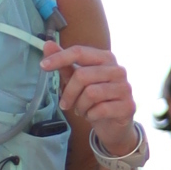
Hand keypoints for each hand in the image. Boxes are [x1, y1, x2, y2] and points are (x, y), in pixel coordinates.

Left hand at [45, 42, 142, 164]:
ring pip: (91, 94)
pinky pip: (100, 109)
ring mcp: (125, 88)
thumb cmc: (94, 99)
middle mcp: (118, 70)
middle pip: (82, 75)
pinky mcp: (128, 106)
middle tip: (65, 104)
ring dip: (80, 106)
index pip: (79, 52)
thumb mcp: (77, 81)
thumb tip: (47, 44)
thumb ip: (65, 64)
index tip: (43, 66)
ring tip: (82, 110)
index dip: (59, 58)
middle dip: (69, 93)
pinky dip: (90, 115)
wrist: (114, 125)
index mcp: (105, 58)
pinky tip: (92, 116)